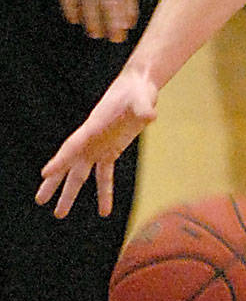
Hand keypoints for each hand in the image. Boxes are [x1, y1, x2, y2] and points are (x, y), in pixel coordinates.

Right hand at [35, 67, 159, 218]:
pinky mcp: (111, 150)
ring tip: (59, 213)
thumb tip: (150, 116)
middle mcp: (92, 139)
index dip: (60, 160)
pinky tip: (104, 211)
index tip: (45, 173)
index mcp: (94, 126)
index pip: (73, 146)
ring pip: (81, 173)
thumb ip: (143, 109)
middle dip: (54, 182)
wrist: (138, 87)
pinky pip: (104, 174)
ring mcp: (99, 145)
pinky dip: (104, 191)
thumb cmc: (137, 91)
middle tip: (40, 200)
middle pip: (69, 164)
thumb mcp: (141, 99)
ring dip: (71, 193)